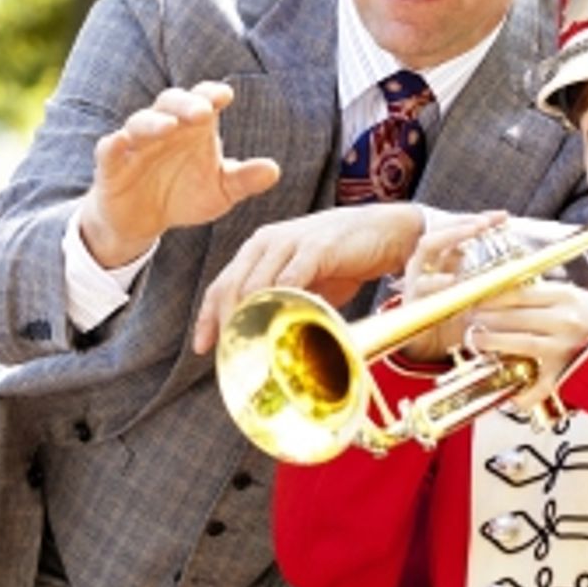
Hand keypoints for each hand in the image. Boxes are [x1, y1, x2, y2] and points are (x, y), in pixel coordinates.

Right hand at [77, 82, 279, 269]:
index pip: (202, 99)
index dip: (211, 94)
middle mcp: (164, 128)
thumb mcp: (220, 191)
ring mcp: (136, 144)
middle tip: (202, 111)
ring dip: (154, 122)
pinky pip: (109, 149)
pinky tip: (120, 142)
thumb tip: (274, 170)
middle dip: (186, 104)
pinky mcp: (111, 165)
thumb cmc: (185, 195)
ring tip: (169, 127)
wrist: (144, 222)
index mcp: (193, 127)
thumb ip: (244, 179)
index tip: (225, 96)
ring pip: (140, 122)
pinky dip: (114, 144)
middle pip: (171, 103)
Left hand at [192, 201, 427, 354]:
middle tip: (228, 355)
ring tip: (250, 350)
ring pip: (255, 285)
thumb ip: (282, 301)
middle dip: (225, 324)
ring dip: (250, 320)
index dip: (207, 316)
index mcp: (259, 248)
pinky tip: (281, 328)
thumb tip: (265, 338)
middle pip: (231, 286)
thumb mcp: (303, 281)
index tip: (201, 347)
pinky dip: (282, 306)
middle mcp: (268, 242)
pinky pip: (291, 280)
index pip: (223, 283)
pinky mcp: (316, 248)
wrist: (386, 231)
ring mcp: (291, 242)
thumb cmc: (342, 258)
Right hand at [396, 211, 510, 361]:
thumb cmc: (452, 312)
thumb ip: (491, 274)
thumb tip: (522, 258)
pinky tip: (452, 280)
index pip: (458, 229)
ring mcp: (417, 275)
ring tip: (472, 231)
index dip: (481, 220)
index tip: (504, 216)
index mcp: (441, 256)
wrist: (428, 343)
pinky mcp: (413, 296)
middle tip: (485, 221)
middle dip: (462, 222)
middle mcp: (428, 261)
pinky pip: (423, 285)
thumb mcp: (473, 290)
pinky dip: (437, 281)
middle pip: (443, 228)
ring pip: (427, 247)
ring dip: (451, 236)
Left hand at [459, 276, 587, 412]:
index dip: (491, 296)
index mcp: (566, 296)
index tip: (476, 299)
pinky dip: (522, 392)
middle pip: (513, 316)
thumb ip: (548, 297)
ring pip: (519, 343)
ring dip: (493, 343)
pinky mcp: (567, 374)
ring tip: (477, 342)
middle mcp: (564, 319)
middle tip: (469, 321)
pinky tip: (509, 392)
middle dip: (485, 319)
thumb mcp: (580, 299)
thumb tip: (513, 295)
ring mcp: (565, 347)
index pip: (517, 292)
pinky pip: (538, 385)